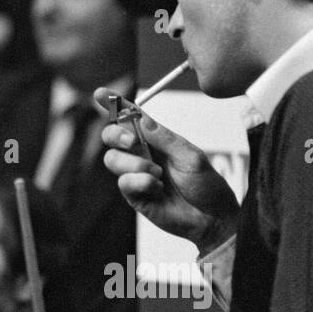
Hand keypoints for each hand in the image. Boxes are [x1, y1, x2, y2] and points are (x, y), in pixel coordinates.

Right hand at [94, 87, 238, 250]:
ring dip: (134, 164)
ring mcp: (136, 174)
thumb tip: (141, 119)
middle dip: (116, 134)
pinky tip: (158, 189)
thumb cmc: (206, 185)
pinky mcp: (134, 195)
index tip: (100, 94)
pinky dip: (140, 182)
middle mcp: (142, 154)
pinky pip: (123, 182)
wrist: (212, 218)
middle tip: (132, 141)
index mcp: (155, 139)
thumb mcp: (190, 156)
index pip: (130, 117)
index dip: (113, 104)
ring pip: (112, 159)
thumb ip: (164, 138)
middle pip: (111, 136)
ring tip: (158, 174)